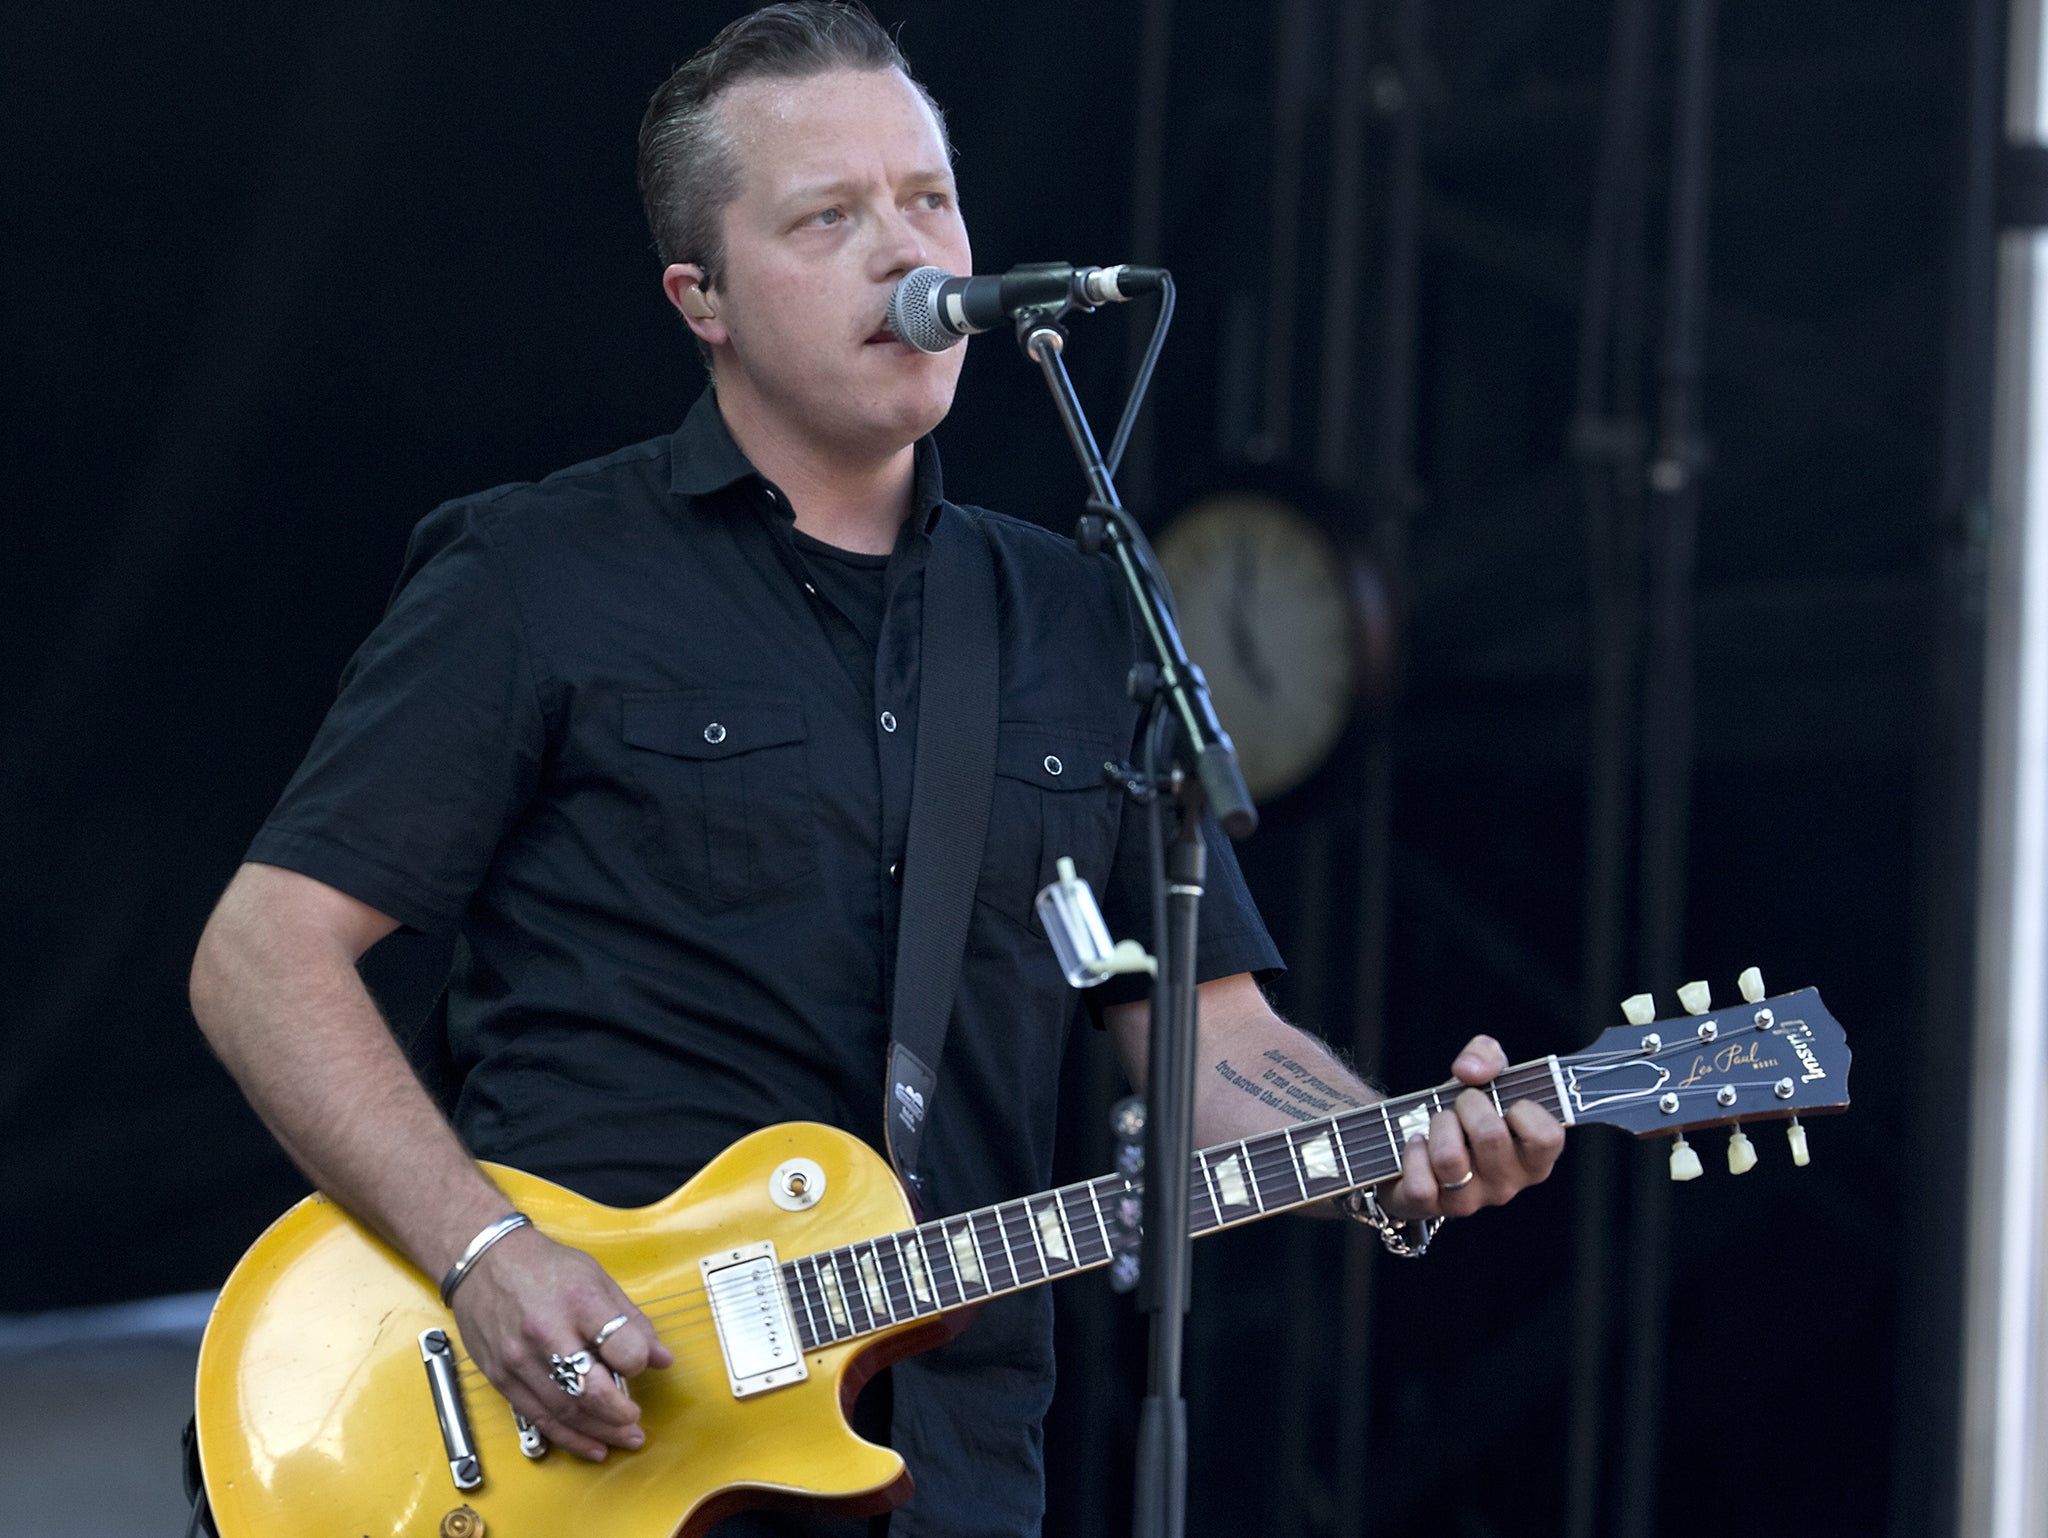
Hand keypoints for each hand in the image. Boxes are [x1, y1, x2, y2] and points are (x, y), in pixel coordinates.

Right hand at [450, 1225, 673, 1459]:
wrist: (483, 1261)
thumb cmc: (544, 1266)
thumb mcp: (597, 1278)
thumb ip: (631, 1320)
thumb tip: (661, 1358)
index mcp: (579, 1302)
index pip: (621, 1347)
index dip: (638, 1363)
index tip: (641, 1365)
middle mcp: (547, 1333)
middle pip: (590, 1390)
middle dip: (621, 1414)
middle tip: (637, 1422)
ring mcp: (520, 1359)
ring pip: (565, 1411)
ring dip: (600, 1433)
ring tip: (624, 1439)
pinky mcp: (502, 1378)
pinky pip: (539, 1418)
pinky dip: (569, 1437)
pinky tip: (592, 1445)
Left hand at [1379, 1035, 1564, 1221]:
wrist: (1413, 1139)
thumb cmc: (1462, 1113)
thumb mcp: (1483, 1076)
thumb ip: (1487, 1055)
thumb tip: (1470, 1070)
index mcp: (1532, 1159)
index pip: (1547, 1137)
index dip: (1524, 1109)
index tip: (1507, 1103)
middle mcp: (1506, 1186)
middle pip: (1490, 1135)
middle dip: (1468, 1104)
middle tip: (1462, 1105)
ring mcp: (1468, 1201)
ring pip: (1449, 1158)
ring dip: (1437, 1125)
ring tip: (1439, 1123)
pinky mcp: (1430, 1207)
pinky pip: (1420, 1182)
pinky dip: (1412, 1151)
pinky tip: (1417, 1144)